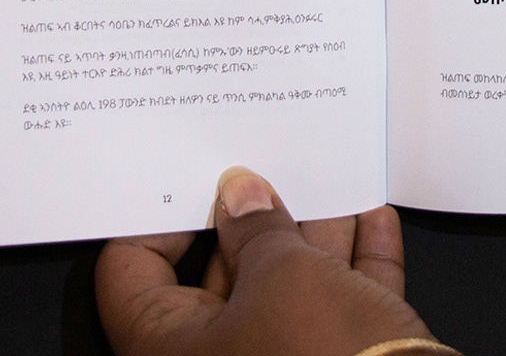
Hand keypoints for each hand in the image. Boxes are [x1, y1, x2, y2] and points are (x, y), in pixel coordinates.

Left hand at [96, 167, 436, 355]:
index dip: (156, 219)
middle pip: (220, 276)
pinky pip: (339, 310)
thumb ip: (257, 225)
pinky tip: (375, 219)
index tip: (189, 180)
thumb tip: (241, 193)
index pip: (130, 275)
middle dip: (252, 219)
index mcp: (172, 348)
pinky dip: (356, 265)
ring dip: (313, 234)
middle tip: (266, 167)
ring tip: (331, 181)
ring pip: (288, 289)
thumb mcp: (283, 271)